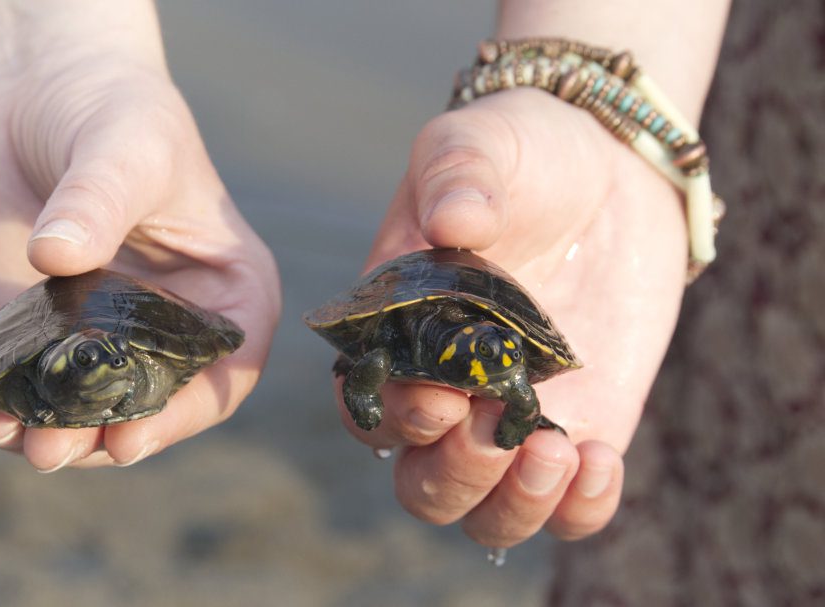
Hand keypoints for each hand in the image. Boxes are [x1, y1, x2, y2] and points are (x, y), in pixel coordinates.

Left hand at [0, 56, 279, 471]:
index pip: (226, 372)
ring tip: (16, 440)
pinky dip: (11, 407)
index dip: (185, 413)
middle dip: (106, 433)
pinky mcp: (45, 326)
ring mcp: (108, 331)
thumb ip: (98, 201)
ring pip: (93, 405)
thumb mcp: (124, 146)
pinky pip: (34, 380)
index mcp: (226, 290)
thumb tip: (56, 258)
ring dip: (57, 434)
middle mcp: (172, 323)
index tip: (131, 435)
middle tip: (55, 448)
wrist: (45, 94)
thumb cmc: (117, 112)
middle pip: (154, 404)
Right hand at [342, 88, 685, 546]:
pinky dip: (579, 508)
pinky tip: (600, 460)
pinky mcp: (585, 424)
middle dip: (454, 474)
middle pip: (422, 482)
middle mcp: (449, 388)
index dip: (396, 419)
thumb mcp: (480, 142)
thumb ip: (457, 174)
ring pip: (487, 511)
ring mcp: (516, 414)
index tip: (440, 398)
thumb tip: (452, 219)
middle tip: (497, 430)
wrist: (610, 162)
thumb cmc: (523, 149)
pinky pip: (569, 507)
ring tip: (557, 452)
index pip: (369, 408)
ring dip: (513, 505)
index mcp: (401, 333)